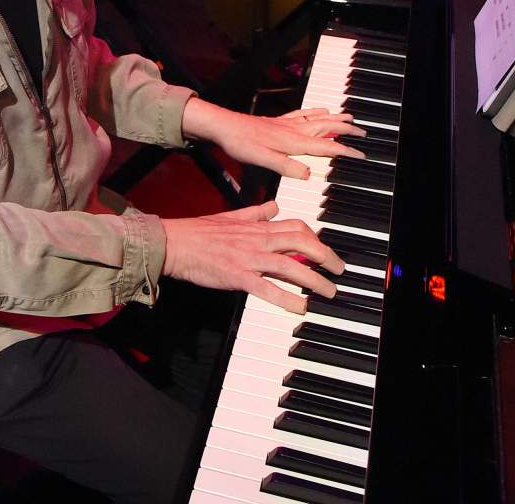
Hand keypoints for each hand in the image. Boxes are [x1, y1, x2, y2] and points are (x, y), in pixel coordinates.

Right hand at [160, 201, 345, 312]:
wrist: (175, 243)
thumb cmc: (200, 232)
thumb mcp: (231, 215)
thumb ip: (255, 212)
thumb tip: (274, 206)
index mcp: (257, 226)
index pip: (296, 226)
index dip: (316, 237)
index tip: (324, 250)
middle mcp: (257, 240)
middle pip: (302, 243)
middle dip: (326, 256)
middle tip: (338, 270)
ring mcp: (249, 258)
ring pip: (290, 266)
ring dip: (315, 280)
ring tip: (329, 292)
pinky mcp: (237, 276)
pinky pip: (267, 288)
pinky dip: (287, 298)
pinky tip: (301, 307)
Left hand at [180, 97, 364, 179]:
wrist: (225, 127)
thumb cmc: (242, 143)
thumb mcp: (263, 160)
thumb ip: (286, 167)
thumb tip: (307, 174)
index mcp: (293, 142)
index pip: (326, 147)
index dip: (345, 151)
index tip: (360, 155)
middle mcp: (294, 131)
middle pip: (327, 128)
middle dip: (347, 130)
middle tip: (363, 132)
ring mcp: (287, 124)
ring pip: (318, 119)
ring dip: (335, 118)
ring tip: (350, 117)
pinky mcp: (279, 121)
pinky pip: (304, 114)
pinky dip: (316, 111)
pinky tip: (321, 109)